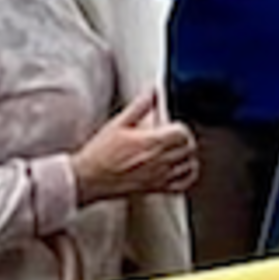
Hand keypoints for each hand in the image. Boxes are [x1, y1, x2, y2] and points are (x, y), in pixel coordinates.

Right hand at [68, 90, 199, 200]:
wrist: (89, 178)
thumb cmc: (100, 154)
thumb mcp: (118, 123)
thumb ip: (139, 106)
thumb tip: (151, 92)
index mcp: (151, 143)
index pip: (182, 133)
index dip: (180, 127)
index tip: (172, 125)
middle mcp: (159, 161)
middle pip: (189, 148)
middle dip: (185, 140)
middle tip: (175, 136)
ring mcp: (159, 176)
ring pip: (189, 165)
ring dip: (187, 155)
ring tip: (178, 150)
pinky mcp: (156, 188)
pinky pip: (183, 184)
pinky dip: (187, 175)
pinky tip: (180, 168)